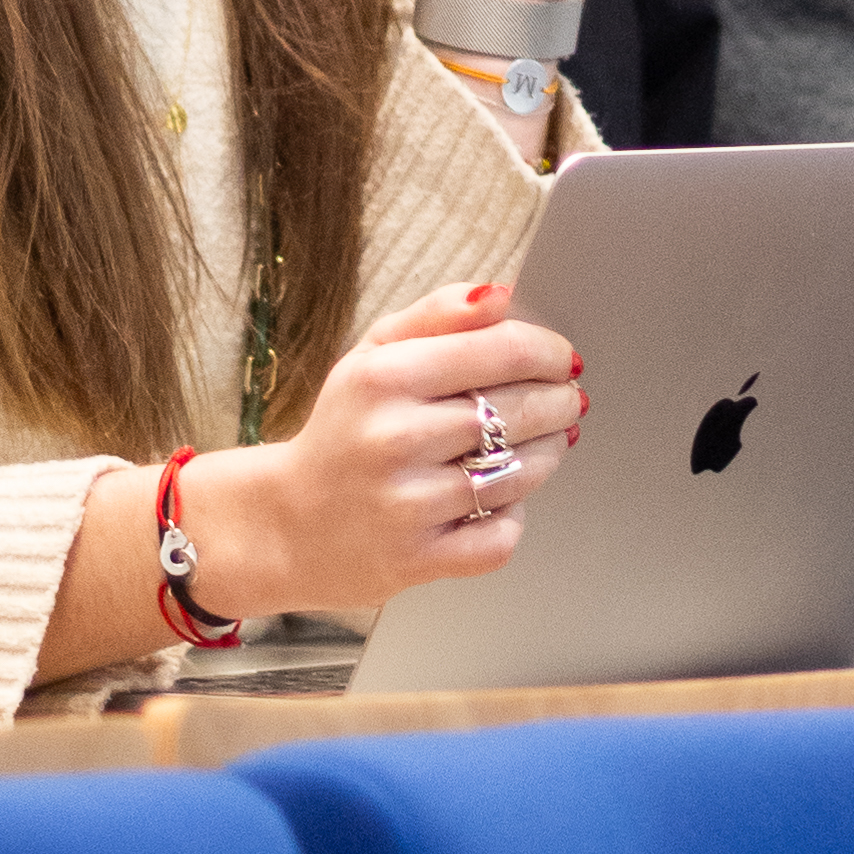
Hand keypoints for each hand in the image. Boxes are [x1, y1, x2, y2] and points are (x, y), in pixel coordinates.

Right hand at [174, 280, 585, 620]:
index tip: (563, 358)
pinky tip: (498, 500)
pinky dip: (512, 518)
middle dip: (558, 402)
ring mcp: (407, 504)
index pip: (501, 351)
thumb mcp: (373, 357)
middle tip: (566, 400)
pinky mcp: (417, 559)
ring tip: (542, 444)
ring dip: (546, 456)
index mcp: (384, 378)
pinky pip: (500, 537)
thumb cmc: (344, 430)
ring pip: (519, 474)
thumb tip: (503, 294)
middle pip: (518, 412)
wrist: (287, 524)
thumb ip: (437, 316)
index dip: (550, 353)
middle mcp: (394, 439)